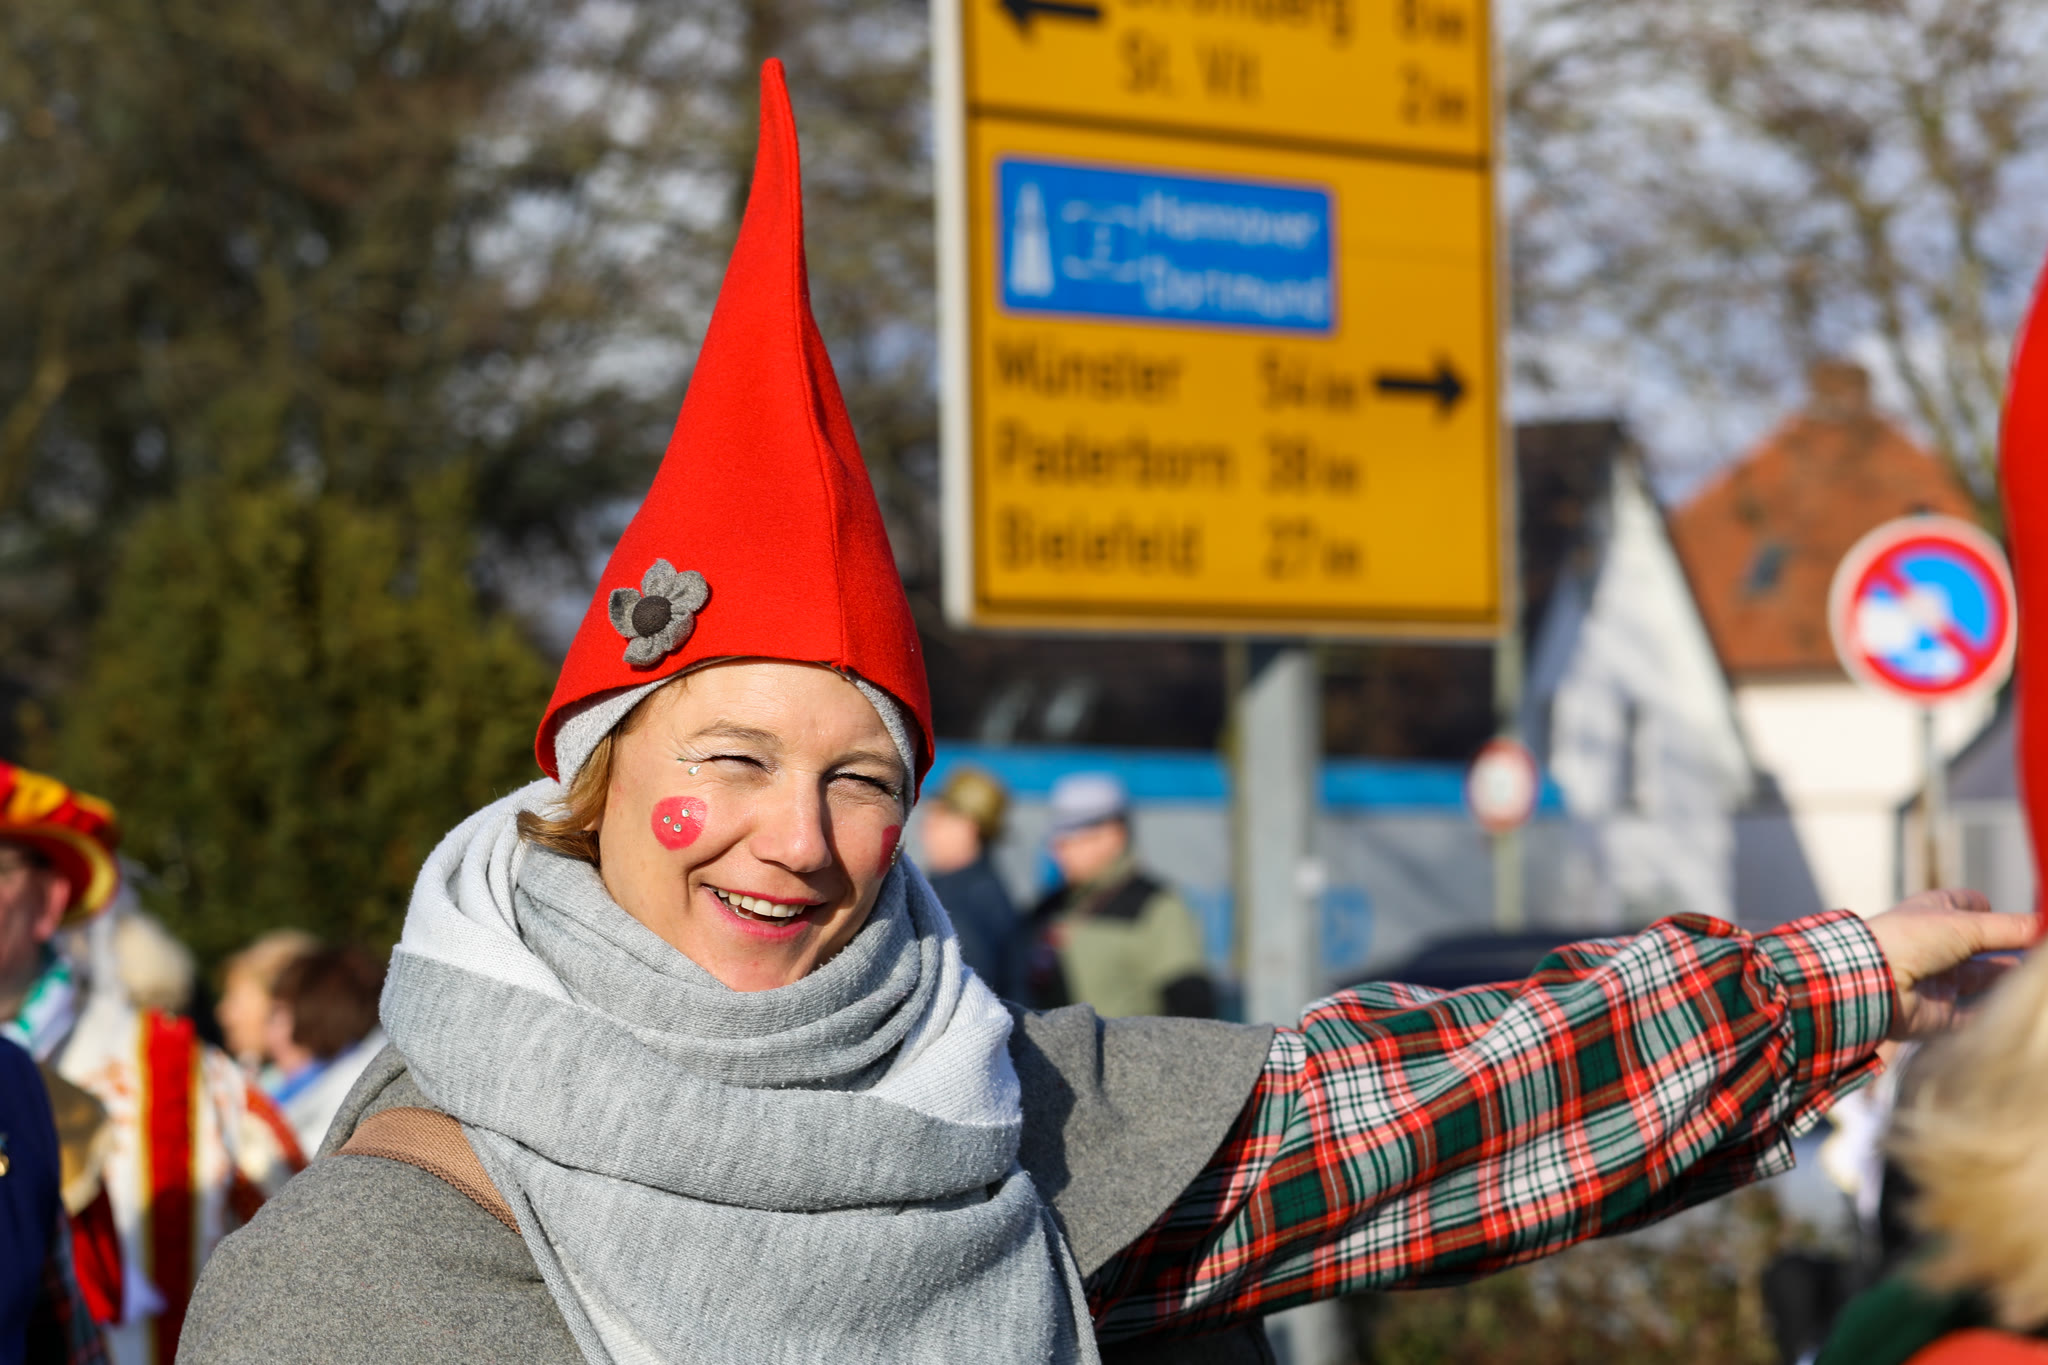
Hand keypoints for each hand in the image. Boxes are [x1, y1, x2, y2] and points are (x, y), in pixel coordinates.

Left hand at [1864, 889, 2037, 1039]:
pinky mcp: (1940, 1013)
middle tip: (2042, 955)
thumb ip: (2010, 928)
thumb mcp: (1966, 925)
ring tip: (2039, 978)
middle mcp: (1935, 945)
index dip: (1995, 910)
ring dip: (2011, 978)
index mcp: (1934, 914)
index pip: (1970, 905)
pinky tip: (2022, 1005)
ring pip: (1984, 979)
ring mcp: (1938, 980)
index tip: (2030, 919)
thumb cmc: (1911, 939)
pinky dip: (1998, 1011)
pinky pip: (1976, 1014)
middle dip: (2012, 948)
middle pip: (1982, 946)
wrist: (1873, 983)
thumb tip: (2045, 925)